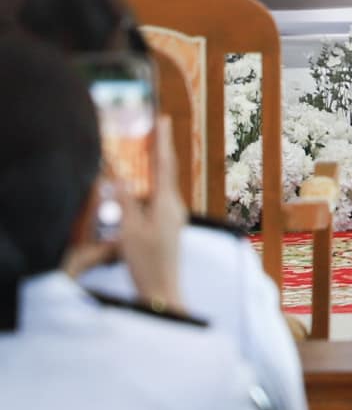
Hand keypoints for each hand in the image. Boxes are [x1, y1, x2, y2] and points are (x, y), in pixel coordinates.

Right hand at [115, 131, 186, 314]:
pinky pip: (156, 199)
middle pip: (164, 171)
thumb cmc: (146, 262)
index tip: (163, 119)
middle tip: (154, 126)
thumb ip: (126, 201)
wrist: (162, 290)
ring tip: (144, 150)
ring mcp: (172, 216)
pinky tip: (140, 187)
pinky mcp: (167, 225)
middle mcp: (173, 206)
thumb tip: (120, 175)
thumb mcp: (129, 230)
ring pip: (160, 185)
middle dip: (158, 149)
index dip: (162, 140)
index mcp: (166, 203)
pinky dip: (148, 187)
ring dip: (152, 168)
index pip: (164, 164)